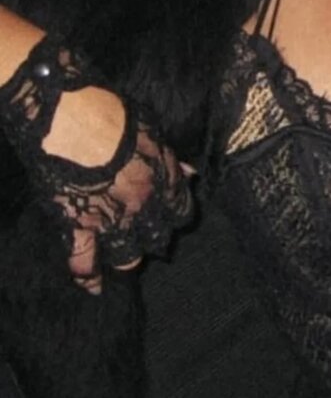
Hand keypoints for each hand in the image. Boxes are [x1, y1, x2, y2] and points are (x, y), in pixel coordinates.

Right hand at [1, 37, 193, 293]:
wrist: (72, 116)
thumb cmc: (112, 113)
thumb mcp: (152, 129)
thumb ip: (170, 158)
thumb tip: (190, 173)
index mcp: (163, 179)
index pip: (181, 211)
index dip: (176, 214)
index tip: (172, 214)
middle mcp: (142, 206)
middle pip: (157, 238)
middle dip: (154, 238)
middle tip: (147, 236)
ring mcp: (110, 220)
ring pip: (127, 257)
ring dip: (127, 259)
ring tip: (125, 258)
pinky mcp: (76, 227)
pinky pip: (83, 263)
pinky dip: (88, 277)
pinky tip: (93, 284)